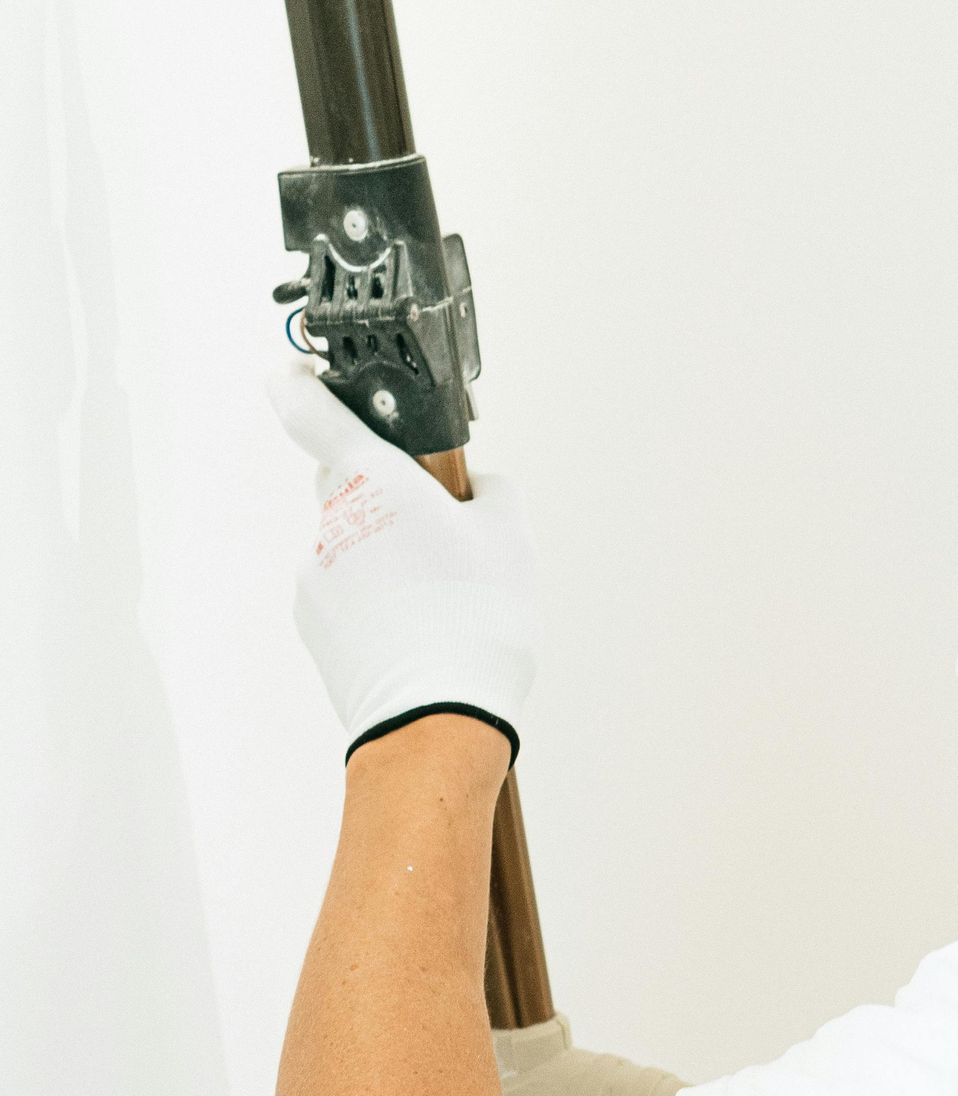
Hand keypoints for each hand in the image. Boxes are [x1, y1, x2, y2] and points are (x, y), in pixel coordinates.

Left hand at [269, 362, 537, 761]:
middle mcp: (332, 519)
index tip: (298, 369)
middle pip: (348, 477)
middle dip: (387, 488)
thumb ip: (490, 491)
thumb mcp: (512, 538)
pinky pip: (347, 589)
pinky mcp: (314, 622)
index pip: (308, 408)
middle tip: (440, 520)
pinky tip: (420, 624)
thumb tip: (472, 488)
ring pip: (353, 539)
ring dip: (388, 551)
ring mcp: (317, 573)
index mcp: (374, 479)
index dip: (299, 381)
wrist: (438, 716)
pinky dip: (377, 596)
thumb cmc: (477, 620)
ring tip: (443, 594)